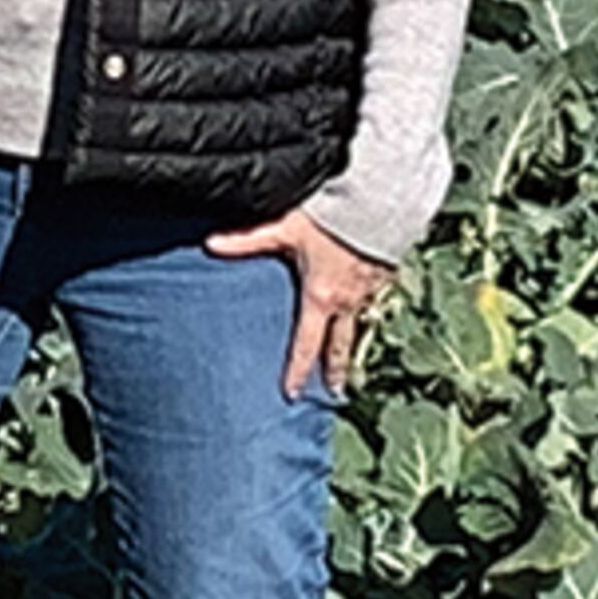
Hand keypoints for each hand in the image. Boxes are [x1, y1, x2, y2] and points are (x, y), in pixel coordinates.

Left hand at [208, 210, 394, 400]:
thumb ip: (249, 240)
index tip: (292, 394)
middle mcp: (347, 303)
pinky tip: (367, 310)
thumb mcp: (286, 229)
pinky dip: (371, 310)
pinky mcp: (386, 279)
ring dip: (354, 345)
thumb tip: (211, 244)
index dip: (298, 372)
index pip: (306, 345)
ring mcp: (370, 293)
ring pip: (360, 327)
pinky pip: (377, 302)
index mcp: (321, 298)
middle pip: (340, 347)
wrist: (379, 204)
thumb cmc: (332, 218)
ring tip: (352, 360)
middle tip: (334, 393)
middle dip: (336, 372)